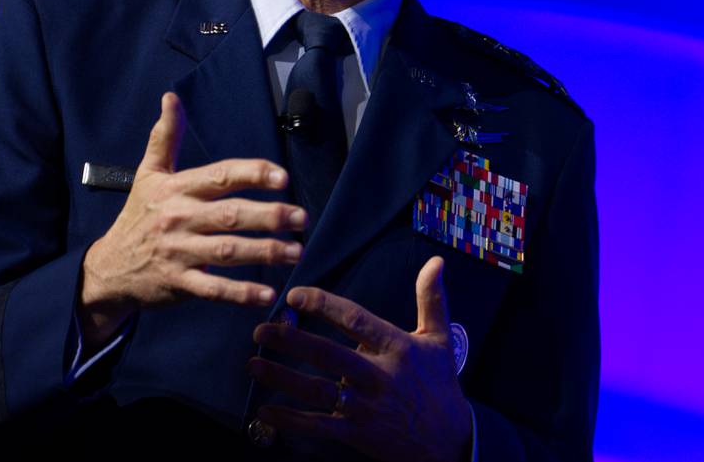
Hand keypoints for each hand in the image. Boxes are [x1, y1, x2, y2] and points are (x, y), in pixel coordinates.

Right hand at [78, 92, 305, 345]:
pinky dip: (241, 293)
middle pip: (230, 215)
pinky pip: (213, 289)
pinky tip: (268, 294)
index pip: (220, 176)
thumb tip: (171, 97)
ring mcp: (179, 253)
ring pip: (227, 251)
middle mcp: (179, 218)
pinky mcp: (179, 284)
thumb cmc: (137, 216)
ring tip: (296, 252)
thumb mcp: (148, 174)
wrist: (107, 268)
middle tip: (302, 218)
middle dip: (269, 216)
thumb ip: (165, 137)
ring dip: (265, 252)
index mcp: (177, 189)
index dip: (252, 174)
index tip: (283, 177)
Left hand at [248, 257, 471, 461]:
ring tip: (253, 365)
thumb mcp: (439, 338)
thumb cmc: (440, 384)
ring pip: (318, 391)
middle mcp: (379, 376)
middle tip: (261, 330)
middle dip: (292, 342)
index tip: (296, 296)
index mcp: (397, 347)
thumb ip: (432, 298)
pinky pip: (318, 426)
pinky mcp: (358, 434)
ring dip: (282, 378)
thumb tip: (436, 261)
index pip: (355, 320)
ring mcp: (366, 407)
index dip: (324, 306)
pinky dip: (290, 420)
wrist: (450, 441)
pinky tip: (265, 412)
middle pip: (328, 355)